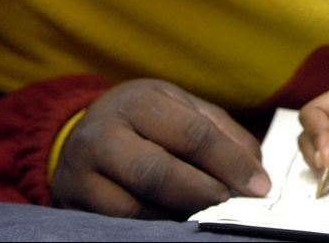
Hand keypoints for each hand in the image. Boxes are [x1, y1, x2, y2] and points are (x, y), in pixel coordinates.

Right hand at [50, 79, 270, 218]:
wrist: (83, 134)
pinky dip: (152, 227)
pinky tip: (174, 224)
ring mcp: (78, 171)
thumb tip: (255, 171)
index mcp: (138, 102)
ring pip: (135, 208)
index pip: (193, 134)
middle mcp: (102, 133)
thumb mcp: (184, 110)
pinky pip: (115, 226)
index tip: (261, 186)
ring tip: (207, 215)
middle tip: (233, 204)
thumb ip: (223, 134)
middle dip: (203, 194)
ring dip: (179, 216)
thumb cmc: (148, 121)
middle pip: (158, 173)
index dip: (231, 163)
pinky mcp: (68, 204)